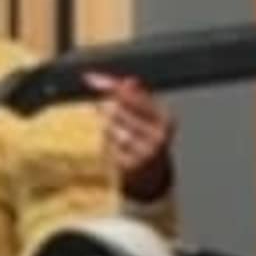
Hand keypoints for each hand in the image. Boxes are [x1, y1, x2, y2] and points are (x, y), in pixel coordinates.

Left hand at [94, 76, 176, 206]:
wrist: (153, 177)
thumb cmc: (147, 138)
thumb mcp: (148, 116)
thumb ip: (136, 97)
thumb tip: (129, 80)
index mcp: (166, 118)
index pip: (133, 95)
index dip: (109, 85)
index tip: (89, 78)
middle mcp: (159, 135)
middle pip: (117, 110)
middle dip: (105, 108)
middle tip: (103, 110)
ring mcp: (145, 152)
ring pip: (109, 128)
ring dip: (107, 128)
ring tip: (117, 134)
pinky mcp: (130, 166)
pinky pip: (107, 146)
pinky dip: (108, 145)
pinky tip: (117, 149)